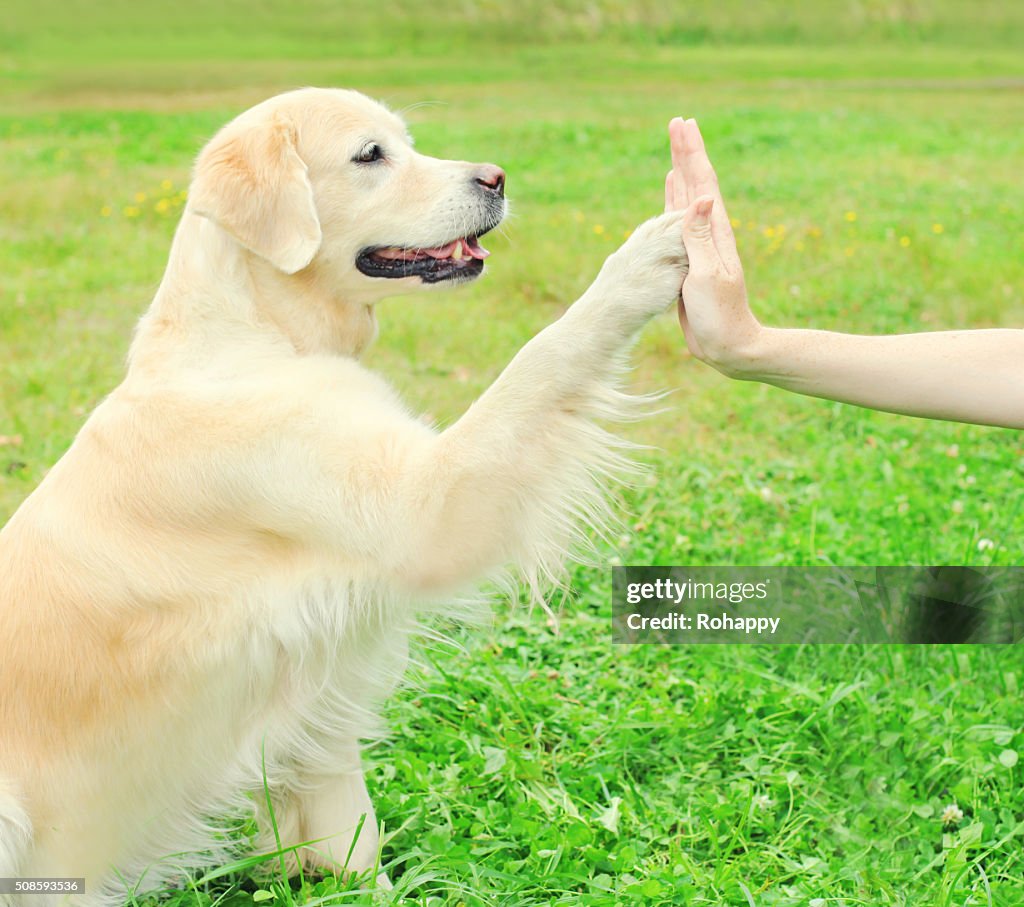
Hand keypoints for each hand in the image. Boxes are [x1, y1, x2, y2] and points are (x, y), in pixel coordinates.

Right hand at [665, 118, 761, 376]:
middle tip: (678, 123)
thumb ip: (701, 238)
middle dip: (687, 152)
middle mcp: (709, 232)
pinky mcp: (690, 257)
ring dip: (681, 171)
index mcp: (715, 233)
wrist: (728, 344)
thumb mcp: (708, 275)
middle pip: (696, 183)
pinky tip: (671, 191)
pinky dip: (674, 200)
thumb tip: (702, 198)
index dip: (692, 153)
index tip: (683, 125)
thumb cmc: (720, 315)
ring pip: (687, 198)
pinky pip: (678, 220)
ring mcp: (701, 244)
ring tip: (675, 148)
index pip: (702, 183)